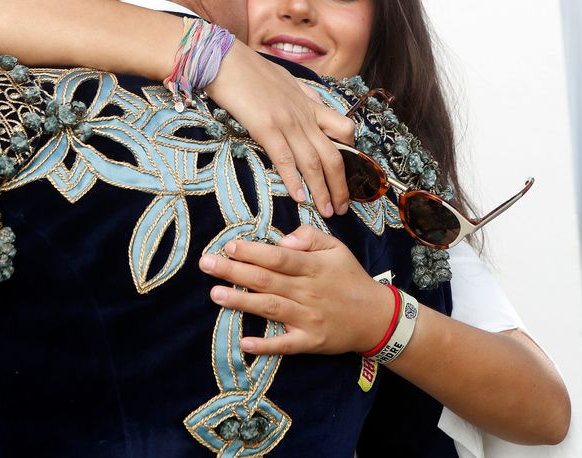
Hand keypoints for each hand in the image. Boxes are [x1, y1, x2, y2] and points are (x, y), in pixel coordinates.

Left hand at [197, 225, 392, 354]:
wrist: (376, 318)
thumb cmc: (349, 278)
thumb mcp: (336, 248)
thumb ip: (309, 236)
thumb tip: (283, 239)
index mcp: (313, 267)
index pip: (279, 257)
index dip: (254, 251)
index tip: (229, 246)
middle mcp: (308, 292)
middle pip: (267, 280)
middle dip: (234, 271)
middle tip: (206, 264)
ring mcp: (308, 319)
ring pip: (270, 308)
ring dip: (241, 302)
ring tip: (214, 294)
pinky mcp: (309, 342)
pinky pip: (284, 344)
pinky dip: (265, 345)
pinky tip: (244, 342)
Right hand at [205, 44, 354, 216]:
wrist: (224, 59)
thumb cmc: (248, 69)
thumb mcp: (284, 80)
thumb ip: (300, 97)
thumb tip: (311, 106)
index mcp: (309, 104)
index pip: (344, 129)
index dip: (351, 154)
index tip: (348, 175)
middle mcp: (303, 115)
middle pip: (334, 155)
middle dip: (341, 186)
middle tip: (342, 208)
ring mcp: (286, 122)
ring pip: (314, 162)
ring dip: (323, 191)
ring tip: (326, 211)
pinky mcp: (266, 127)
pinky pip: (285, 159)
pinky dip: (294, 181)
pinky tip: (299, 198)